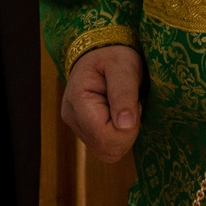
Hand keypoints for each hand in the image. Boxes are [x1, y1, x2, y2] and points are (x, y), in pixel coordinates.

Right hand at [61, 44, 143, 162]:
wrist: (103, 52)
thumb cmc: (114, 55)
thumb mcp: (123, 67)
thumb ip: (124, 93)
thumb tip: (125, 125)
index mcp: (77, 100)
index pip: (104, 135)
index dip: (127, 127)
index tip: (133, 102)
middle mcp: (72, 118)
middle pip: (107, 148)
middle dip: (127, 132)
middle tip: (131, 105)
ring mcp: (77, 127)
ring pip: (108, 152)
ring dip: (124, 135)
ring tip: (124, 108)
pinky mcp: (86, 132)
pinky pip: (107, 149)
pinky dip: (119, 138)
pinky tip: (120, 116)